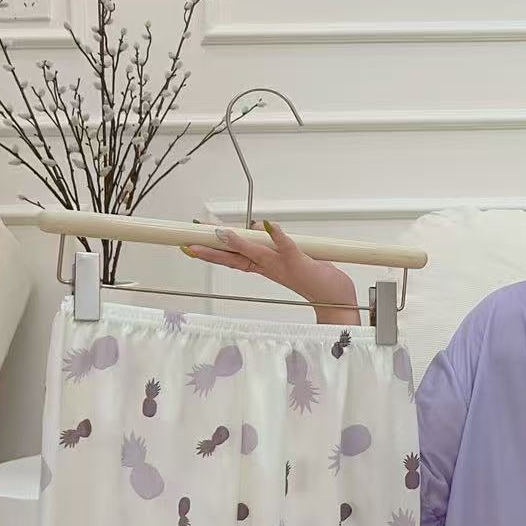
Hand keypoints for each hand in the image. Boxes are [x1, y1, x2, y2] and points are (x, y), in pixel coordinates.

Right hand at [182, 220, 360, 324]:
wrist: (336, 299)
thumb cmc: (315, 279)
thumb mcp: (289, 258)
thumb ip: (273, 244)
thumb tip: (258, 227)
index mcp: (266, 268)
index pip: (234, 259)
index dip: (212, 252)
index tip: (191, 245)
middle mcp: (271, 268)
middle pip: (236, 259)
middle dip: (212, 252)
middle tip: (189, 245)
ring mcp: (284, 266)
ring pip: (257, 254)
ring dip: (239, 243)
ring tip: (221, 233)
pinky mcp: (301, 262)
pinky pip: (288, 248)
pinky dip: (279, 236)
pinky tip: (269, 226)